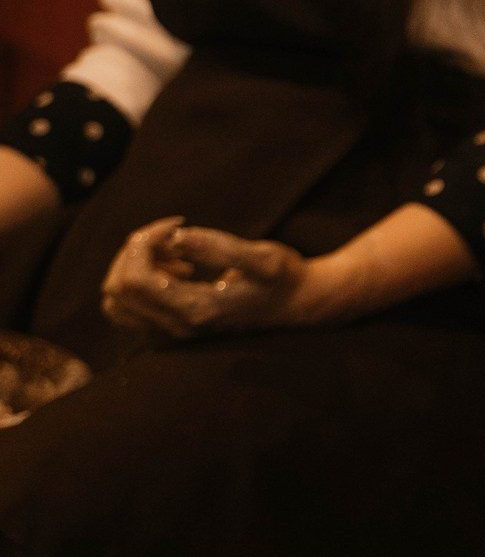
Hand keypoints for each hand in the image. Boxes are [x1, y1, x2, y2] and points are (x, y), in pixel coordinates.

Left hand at [99, 216, 326, 337]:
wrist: (297, 304)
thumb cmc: (283, 277)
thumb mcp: (263, 257)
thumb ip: (220, 247)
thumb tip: (176, 237)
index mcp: (195, 309)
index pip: (135, 279)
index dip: (143, 242)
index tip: (175, 224)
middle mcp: (177, 327)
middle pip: (118, 288)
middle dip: (135, 251)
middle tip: (172, 234)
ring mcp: (171, 332)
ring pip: (115, 300)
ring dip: (132, 267)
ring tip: (171, 254)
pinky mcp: (169, 330)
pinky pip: (126, 309)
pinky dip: (135, 283)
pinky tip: (170, 270)